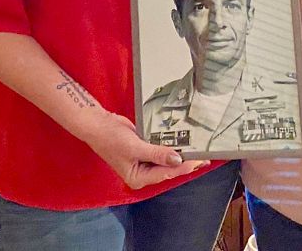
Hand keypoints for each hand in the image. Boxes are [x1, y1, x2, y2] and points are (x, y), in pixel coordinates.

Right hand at [80, 111, 206, 188]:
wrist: (97, 123)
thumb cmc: (110, 139)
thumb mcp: (135, 148)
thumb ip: (157, 154)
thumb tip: (177, 159)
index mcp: (138, 178)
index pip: (166, 174)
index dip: (183, 166)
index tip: (198, 160)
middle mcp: (142, 172)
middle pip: (168, 169)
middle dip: (184, 162)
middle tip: (203, 156)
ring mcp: (144, 160)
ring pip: (166, 159)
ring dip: (179, 154)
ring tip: (197, 149)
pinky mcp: (145, 149)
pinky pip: (161, 149)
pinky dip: (171, 146)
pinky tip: (182, 142)